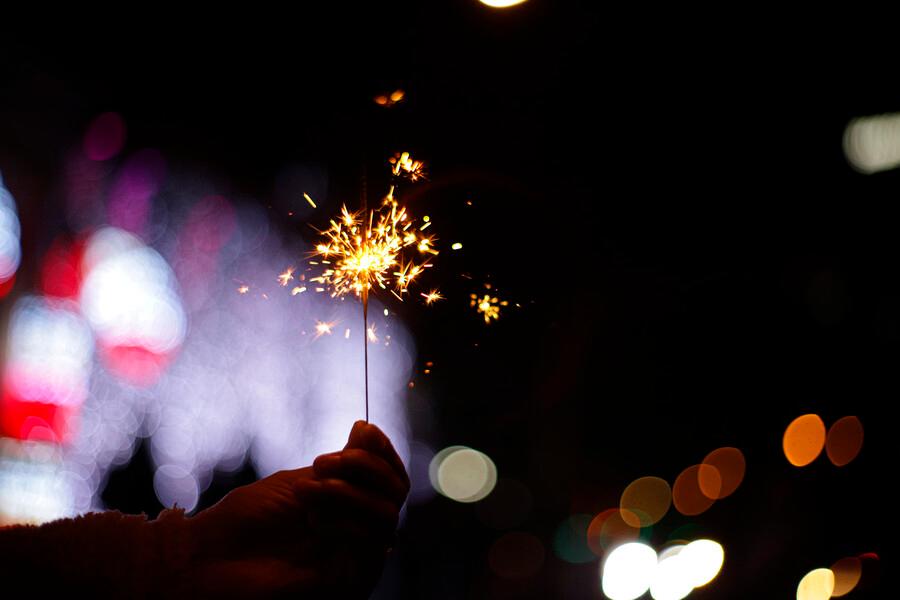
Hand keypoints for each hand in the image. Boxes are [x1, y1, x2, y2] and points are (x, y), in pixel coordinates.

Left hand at [183, 421, 408, 598]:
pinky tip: (314, 521)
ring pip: (388, 512)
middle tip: (326, 462)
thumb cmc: (245, 521)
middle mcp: (356, 528)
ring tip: (308, 491)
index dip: (382, 450)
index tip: (363, 429)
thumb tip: (366, 428)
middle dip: (368, 466)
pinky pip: (374, 543)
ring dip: (349, 492)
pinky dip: (347, 521)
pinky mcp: (352, 579)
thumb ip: (338, 463)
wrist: (211, 559)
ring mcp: (355, 554)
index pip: (387, 475)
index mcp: (345, 504)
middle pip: (396, 490)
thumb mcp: (297, 480)